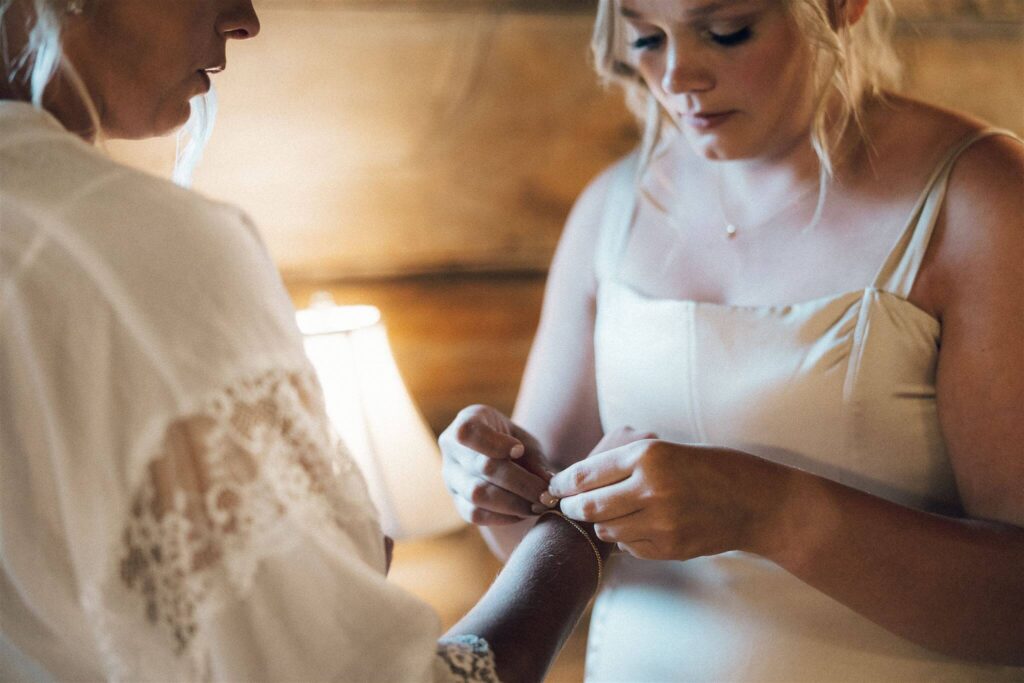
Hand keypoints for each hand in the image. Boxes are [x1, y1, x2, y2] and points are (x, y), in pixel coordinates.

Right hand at [440, 405, 554, 525]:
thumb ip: (535, 460)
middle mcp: (451, 449)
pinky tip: (522, 512)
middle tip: (546, 494)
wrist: (500, 461)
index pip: (469, 431)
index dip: (495, 443)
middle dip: (521, 483)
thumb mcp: (527, 443)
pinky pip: (476, 514)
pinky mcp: (457, 502)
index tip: (519, 450)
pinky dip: (504, 516)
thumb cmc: (515, 445)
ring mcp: (451, 477)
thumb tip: (547, 483)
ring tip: (539, 505)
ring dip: (514, 503)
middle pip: (482, 466)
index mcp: (467, 420)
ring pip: (478, 494)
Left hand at [547, 440, 789, 560]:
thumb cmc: (713, 468)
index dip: (563, 484)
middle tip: (568, 506)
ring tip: (608, 514)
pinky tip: (637, 526)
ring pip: (607, 529)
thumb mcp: (668, 451)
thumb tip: (580, 481)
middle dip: (572, 508)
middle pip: (589, 507)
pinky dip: (626, 538)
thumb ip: (627, 464)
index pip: (586, 475)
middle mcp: (651, 488)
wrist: (758, 502)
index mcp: (648, 456)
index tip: (555, 487)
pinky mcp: (670, 547)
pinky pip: (630, 546)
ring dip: (601, 523)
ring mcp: (661, 522)